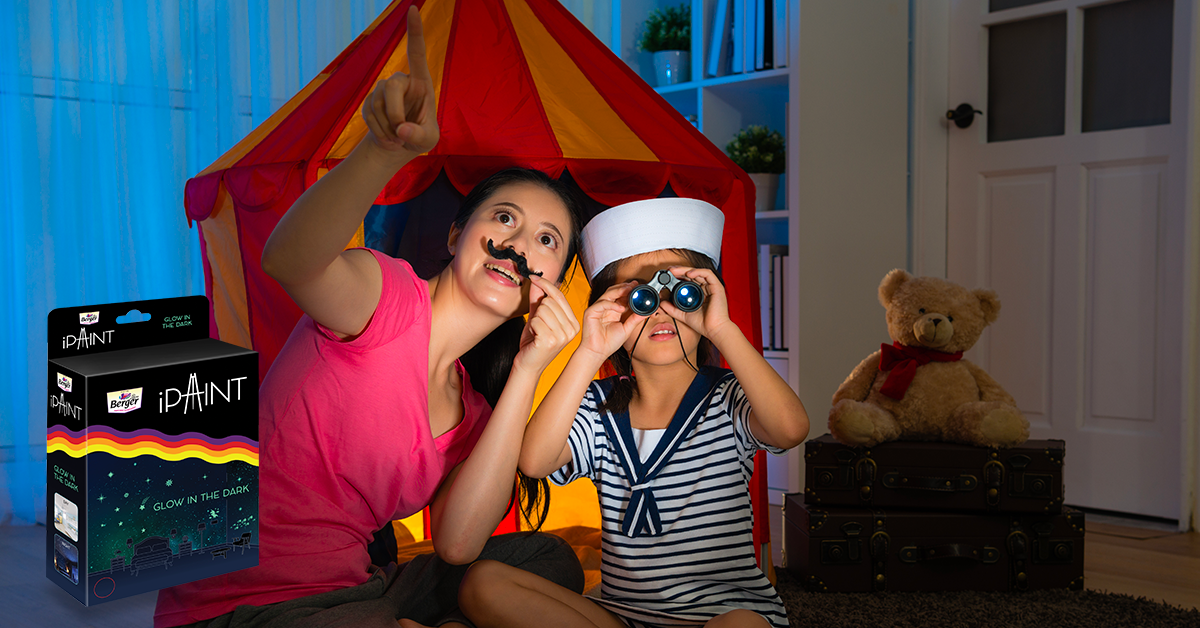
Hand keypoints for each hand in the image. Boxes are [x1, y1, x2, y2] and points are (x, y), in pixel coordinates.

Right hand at [360, 7, 438, 161]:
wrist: (398, 146)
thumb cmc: (420, 137)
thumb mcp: (428, 141)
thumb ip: (419, 135)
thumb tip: (401, 128)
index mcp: (421, 83)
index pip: (417, 53)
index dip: (415, 32)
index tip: (413, 9)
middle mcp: (401, 81)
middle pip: (390, 87)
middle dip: (394, 113)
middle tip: (401, 133)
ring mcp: (383, 90)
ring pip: (378, 104)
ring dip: (388, 128)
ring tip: (398, 139)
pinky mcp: (369, 101)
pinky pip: (369, 115)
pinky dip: (380, 132)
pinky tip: (389, 138)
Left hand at [514, 276, 580, 374]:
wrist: (528, 365)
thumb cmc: (534, 342)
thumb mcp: (537, 317)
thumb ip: (538, 299)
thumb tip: (536, 280)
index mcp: (573, 323)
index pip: (560, 296)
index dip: (545, 284)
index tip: (534, 277)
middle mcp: (572, 329)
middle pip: (549, 301)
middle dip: (538, 310)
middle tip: (538, 325)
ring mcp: (562, 336)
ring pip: (542, 310)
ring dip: (534, 320)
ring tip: (536, 332)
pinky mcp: (550, 341)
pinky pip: (535, 320)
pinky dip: (531, 327)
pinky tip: (534, 337)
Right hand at [580, 281, 645, 358]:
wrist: (598, 352)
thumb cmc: (609, 342)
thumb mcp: (627, 329)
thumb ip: (635, 319)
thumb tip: (645, 312)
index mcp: (613, 311)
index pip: (621, 296)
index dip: (629, 291)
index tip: (638, 287)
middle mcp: (605, 308)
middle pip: (614, 292)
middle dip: (624, 287)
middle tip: (634, 285)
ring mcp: (597, 309)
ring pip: (608, 294)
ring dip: (619, 291)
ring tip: (629, 291)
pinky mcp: (590, 312)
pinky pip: (602, 304)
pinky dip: (612, 305)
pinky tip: (621, 308)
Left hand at [658, 267, 736, 341]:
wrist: (714, 330)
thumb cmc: (703, 324)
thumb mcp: (683, 314)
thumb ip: (672, 309)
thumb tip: (661, 303)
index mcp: (699, 294)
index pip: (688, 281)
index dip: (678, 276)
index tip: (667, 276)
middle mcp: (706, 288)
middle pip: (692, 274)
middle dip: (680, 271)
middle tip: (669, 270)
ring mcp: (712, 287)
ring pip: (698, 272)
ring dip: (686, 269)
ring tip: (675, 271)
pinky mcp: (717, 286)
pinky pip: (708, 274)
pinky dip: (698, 271)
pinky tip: (688, 274)